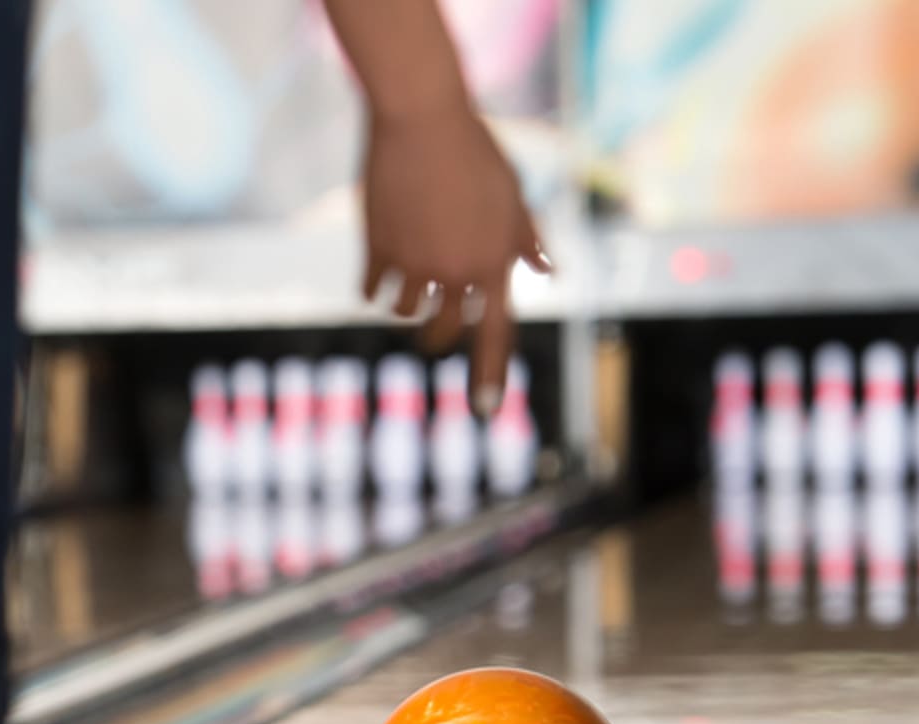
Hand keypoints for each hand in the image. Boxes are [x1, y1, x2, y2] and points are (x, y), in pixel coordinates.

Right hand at [358, 108, 548, 414]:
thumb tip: (547, 273)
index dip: (490, 374)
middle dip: (435, 333)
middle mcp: (459, 270)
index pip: (497, 332)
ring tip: (405, 268)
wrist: (422, 117)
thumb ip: (525, 239)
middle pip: (443, 331)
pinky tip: (377, 259)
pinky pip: (371, 290)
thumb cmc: (473, 150)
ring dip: (403, 301)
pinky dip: (373, 283)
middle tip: (430, 326)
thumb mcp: (511, 193)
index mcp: (496, 261)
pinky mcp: (379, 250)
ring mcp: (417, 263)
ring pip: (403, 312)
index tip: (485, 412)